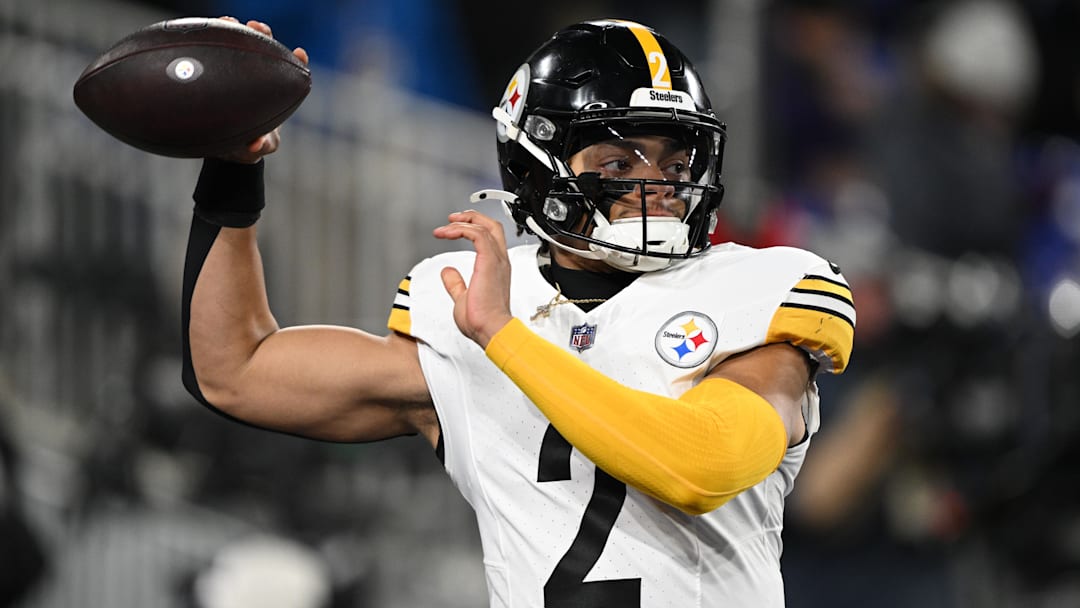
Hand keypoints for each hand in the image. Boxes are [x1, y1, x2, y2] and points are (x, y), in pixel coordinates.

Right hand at [212, 17, 309, 163]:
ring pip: (238, 46)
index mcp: (273, 95)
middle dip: (264, 36)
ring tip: (231, 22)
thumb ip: (259, 147)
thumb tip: (256, 143)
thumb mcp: (255, 149)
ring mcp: (236, 75)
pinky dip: (211, 39)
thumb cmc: (247, 146)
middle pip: (265, 52)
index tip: (300, 53)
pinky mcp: (216, 74)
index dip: (297, 62)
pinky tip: (207, 29)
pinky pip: (212, 52)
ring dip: (237, 31)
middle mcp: (257, 81)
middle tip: (259, 28)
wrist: (223, 146)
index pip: (288, 73)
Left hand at [433, 211, 514, 347]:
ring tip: (446, 226)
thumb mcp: (463, 297)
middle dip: (472, 217)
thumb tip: (447, 272)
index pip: (490, 237)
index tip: (454, 229)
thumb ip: (456, 283)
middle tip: (452, 218)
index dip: (473, 227)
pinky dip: (462, 230)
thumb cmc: (482, 321)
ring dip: (463, 222)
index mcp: (496, 268)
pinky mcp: (489, 262)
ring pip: (484, 227)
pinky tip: (448, 233)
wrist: (491, 330)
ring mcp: (497, 261)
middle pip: (492, 225)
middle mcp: (500, 261)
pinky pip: (477, 235)